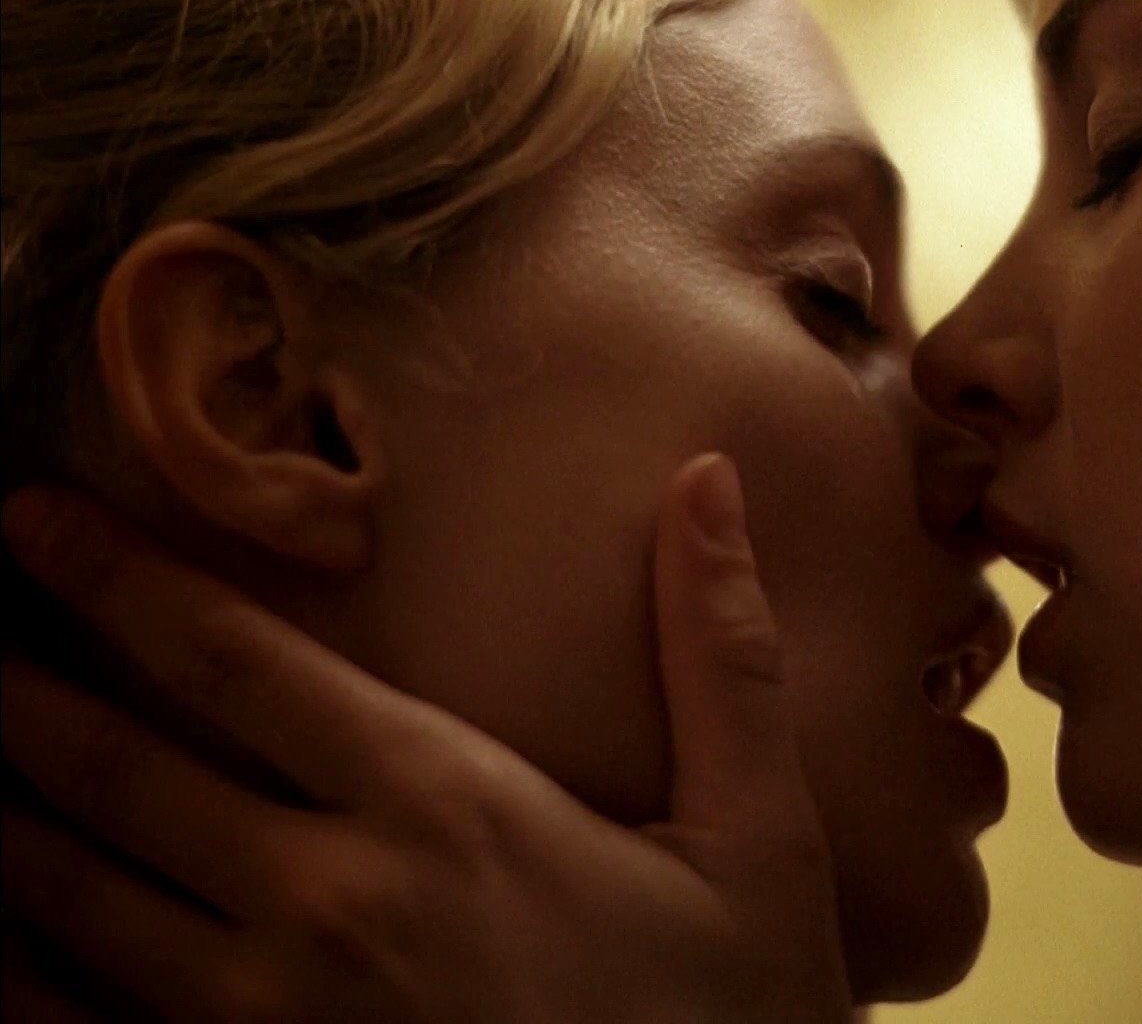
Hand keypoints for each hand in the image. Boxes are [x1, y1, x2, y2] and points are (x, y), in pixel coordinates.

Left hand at [1, 454, 851, 1022]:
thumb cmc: (729, 1018)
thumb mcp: (761, 839)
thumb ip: (721, 656)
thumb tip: (708, 478)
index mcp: (443, 811)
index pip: (235, 662)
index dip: (116, 577)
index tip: (29, 517)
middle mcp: (328, 907)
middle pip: (115, 772)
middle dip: (16, 690)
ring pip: (67, 904)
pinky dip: (12, 976)